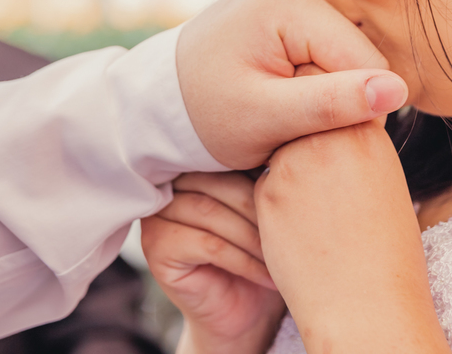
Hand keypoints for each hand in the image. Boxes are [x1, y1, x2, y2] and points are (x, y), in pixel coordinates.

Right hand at [142, 172, 284, 353]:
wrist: (244, 314)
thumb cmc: (261, 252)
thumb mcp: (265, 206)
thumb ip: (262, 172)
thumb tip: (289, 137)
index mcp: (191, 166)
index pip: (225, 154)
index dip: (261, 171)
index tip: (296, 189)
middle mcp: (166, 186)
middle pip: (216, 180)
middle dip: (259, 205)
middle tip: (290, 228)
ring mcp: (155, 217)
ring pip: (211, 212)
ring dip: (253, 235)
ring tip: (281, 255)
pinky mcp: (156, 250)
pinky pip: (208, 245)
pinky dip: (244, 260)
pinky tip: (267, 274)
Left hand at [177, 0, 408, 168]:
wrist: (155, 102)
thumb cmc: (202, 116)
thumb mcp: (265, 119)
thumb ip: (331, 104)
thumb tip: (398, 92)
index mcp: (287, 1)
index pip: (365, 61)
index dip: (357, 110)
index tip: (318, 140)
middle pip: (355, 55)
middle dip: (337, 98)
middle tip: (294, 130)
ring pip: (343, 56)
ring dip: (325, 93)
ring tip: (284, 116)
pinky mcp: (285, 10)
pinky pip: (323, 51)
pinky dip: (312, 82)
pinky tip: (283, 101)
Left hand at [254, 120, 450, 353]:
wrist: (366, 302)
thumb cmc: (384, 246)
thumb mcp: (382, 178)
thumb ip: (353, 141)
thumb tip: (327, 121)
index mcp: (366, 130)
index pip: (333, 90)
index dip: (327, 107)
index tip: (332, 133)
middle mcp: (329, 137)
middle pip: (300, 112)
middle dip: (301, 129)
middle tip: (319, 171)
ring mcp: (295, 163)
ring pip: (279, 145)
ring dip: (289, 164)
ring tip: (316, 205)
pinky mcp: (268, 193)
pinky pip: (265, 181)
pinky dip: (278, 199)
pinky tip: (301, 226)